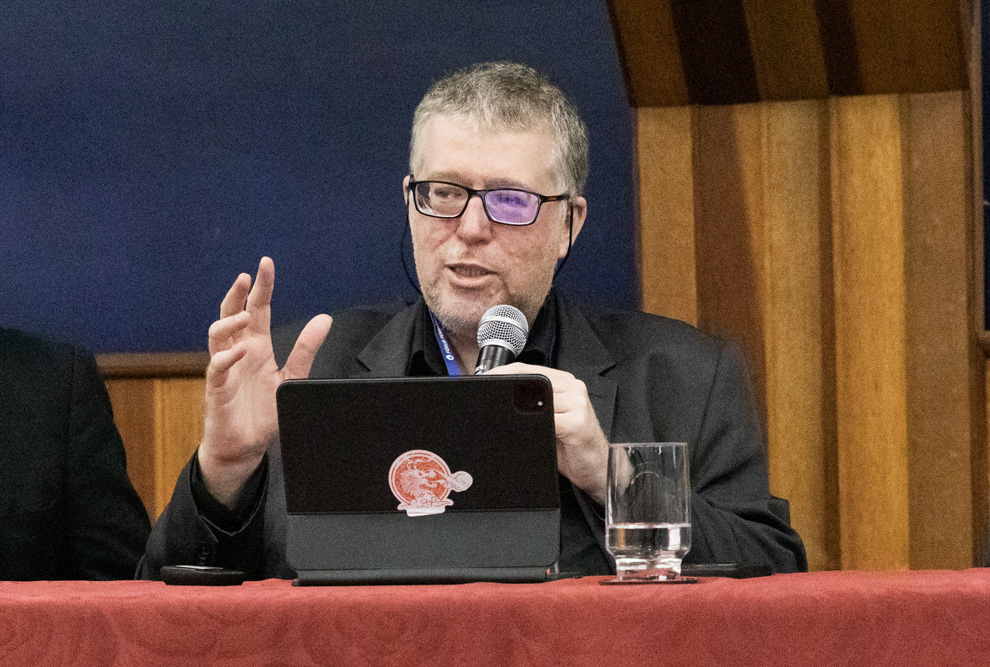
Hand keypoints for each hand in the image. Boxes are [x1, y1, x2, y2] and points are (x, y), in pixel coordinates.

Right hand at [198, 257, 331, 506]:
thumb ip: (306, 350)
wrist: (246, 447)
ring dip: (229, 322)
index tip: (266, 264)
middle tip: (247, 276)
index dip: (261, 287)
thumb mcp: (292, 377)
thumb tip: (324, 319)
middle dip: (238, 294)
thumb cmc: (264, 412)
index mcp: (257, 347)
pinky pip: (216, 369)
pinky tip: (238, 351)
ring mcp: (225, 369)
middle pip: (231, 314)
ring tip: (245, 316)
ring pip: (216, 336)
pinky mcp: (217, 390)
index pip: (257, 309)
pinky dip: (225, 358)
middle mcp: (238, 352)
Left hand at [484, 362, 608, 503]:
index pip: (527, 370)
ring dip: (517, 410)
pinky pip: (549, 420)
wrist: (596, 467)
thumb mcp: (548, 421)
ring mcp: (577, 403)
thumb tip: (497, 402)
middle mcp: (572, 388)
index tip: (481, 383)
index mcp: (563, 383)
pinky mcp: (579, 422)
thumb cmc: (570, 445)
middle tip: (484, 399)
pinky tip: (524, 432)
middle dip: (505, 389)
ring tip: (501, 417)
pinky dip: (532, 425)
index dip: (502, 374)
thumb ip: (530, 406)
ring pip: (537, 399)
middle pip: (530, 380)